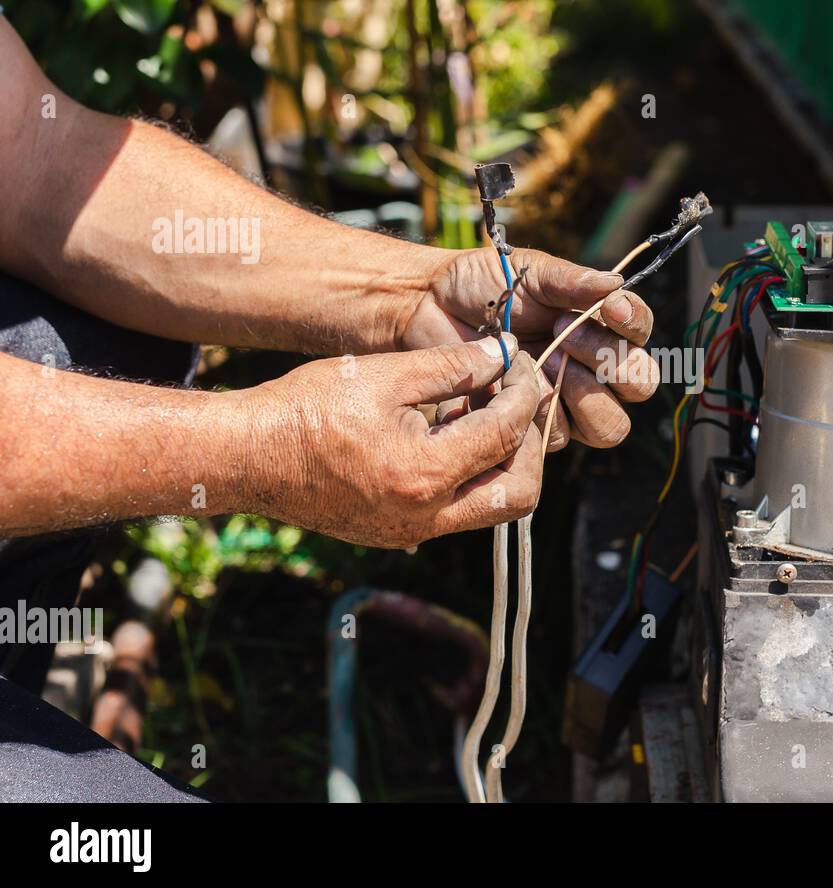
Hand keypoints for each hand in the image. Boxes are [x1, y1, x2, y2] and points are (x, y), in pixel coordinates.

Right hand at [238, 335, 541, 547]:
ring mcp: (412, 532)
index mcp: (425, 473)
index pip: (505, 435)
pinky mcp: (399, 533)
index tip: (523, 365)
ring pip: (492, 506)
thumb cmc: (307, 408)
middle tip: (520, 399)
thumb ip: (453, 365)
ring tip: (485, 409)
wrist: (247, 456)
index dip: (524, 394)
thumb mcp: (384, 373)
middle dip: (530, 443)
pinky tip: (455, 431)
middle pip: (519, 492)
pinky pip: (458, 510)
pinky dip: (471, 474)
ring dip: (502, 460)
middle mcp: (426, 516)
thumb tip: (505, 354)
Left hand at [399, 246, 659, 449]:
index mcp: (600, 326)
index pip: (641, 334)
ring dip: (582, 395)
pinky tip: (511, 384)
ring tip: (544, 363)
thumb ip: (575, 282)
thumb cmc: (485, 285)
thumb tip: (616, 286)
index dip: (633, 325)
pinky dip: (539, 411)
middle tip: (565, 336)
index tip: (609, 308)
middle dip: (610, 364)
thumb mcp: (533, 272)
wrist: (430, 308)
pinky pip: (559, 436)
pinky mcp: (535, 427)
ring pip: (609, 425)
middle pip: (639, 386)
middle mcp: (593, 368)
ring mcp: (566, 401)